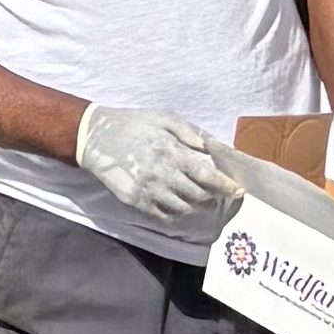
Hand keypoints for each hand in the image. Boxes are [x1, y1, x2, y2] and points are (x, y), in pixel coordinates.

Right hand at [77, 101, 239, 233]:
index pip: (206, 176)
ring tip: (198, 200)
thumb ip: (191, 133)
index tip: (239, 191)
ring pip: (182, 209)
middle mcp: (161, 174)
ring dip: (195, 206)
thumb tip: (213, 148)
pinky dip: (175, 213)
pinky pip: (163, 215)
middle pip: (198, 196)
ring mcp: (147, 190)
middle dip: (212, 197)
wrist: (94, 136)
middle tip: (216, 194)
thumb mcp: (164, 118)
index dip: (226, 186)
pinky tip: (177, 203)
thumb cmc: (133, 124)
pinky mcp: (135, 201)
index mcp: (171, 152)